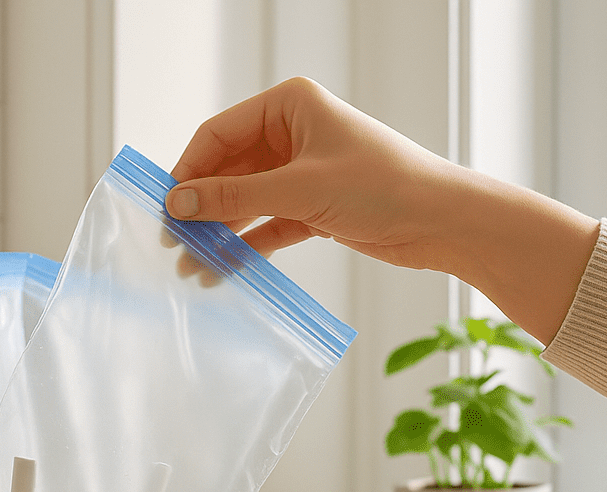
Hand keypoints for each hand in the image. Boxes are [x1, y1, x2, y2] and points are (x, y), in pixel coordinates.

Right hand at [166, 78, 599, 342]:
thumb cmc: (382, 186)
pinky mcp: (315, 206)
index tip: (165, 208)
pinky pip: (267, 224)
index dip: (188, 171)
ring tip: (193, 267)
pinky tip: (225, 270)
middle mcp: (293, 133)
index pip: (219, 134)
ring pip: (246, 201)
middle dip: (201, 208)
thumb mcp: (298, 190)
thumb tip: (177, 203)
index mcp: (289, 105)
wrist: (441, 222)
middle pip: (228, 170)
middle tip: (174, 244)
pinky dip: (247, 245)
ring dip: (220, 232)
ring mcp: (303, 171)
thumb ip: (233, 199)